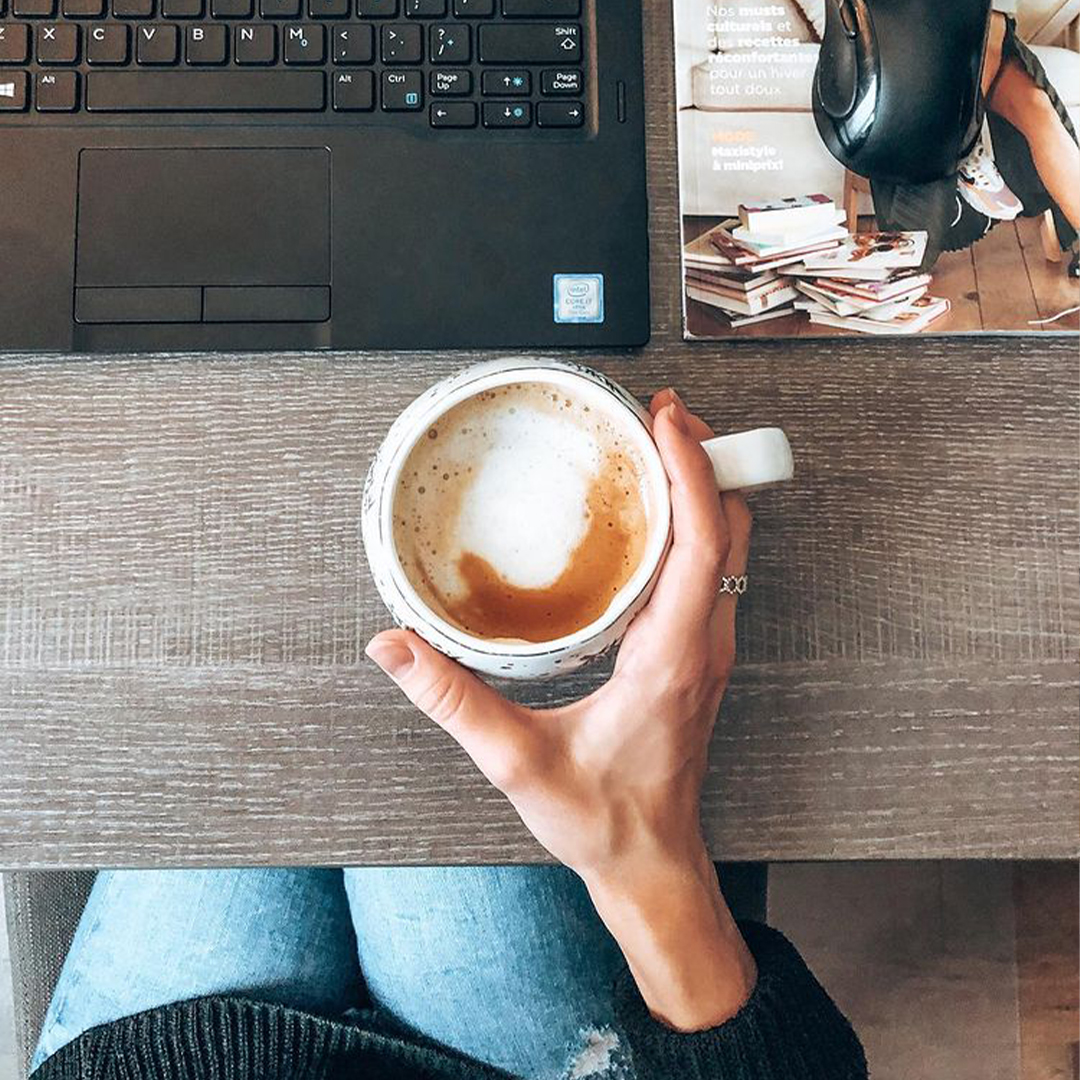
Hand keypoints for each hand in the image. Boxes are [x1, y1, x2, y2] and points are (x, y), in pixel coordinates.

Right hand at [367, 389, 755, 1028]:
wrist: (651, 859)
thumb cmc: (602, 818)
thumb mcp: (517, 762)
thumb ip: (453, 701)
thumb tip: (396, 647)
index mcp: (669, 659)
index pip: (700, 544)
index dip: (691, 472)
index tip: (669, 421)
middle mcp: (701, 644)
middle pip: (728, 529)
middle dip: (705, 460)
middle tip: (662, 413)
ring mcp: (706, 648)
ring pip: (729, 547)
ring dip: (704, 488)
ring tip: (662, 444)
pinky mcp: (696, 654)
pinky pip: (712, 570)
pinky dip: (695, 522)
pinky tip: (656, 513)